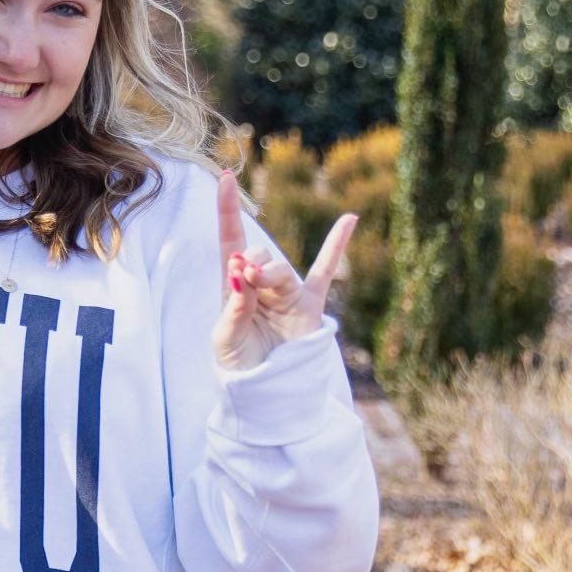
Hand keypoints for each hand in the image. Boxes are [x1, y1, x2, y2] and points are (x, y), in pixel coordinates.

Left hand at [213, 167, 356, 369]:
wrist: (263, 393)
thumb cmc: (238, 364)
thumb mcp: (225, 338)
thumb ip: (233, 307)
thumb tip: (241, 270)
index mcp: (236, 286)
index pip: (231, 240)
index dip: (227, 211)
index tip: (223, 179)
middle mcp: (262, 284)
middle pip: (259, 256)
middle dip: (250, 263)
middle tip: (243, 276)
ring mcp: (288, 293)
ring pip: (283, 270)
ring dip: (269, 272)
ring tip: (256, 281)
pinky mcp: (310, 307)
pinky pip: (326, 272)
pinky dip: (336, 245)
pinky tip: (349, 219)